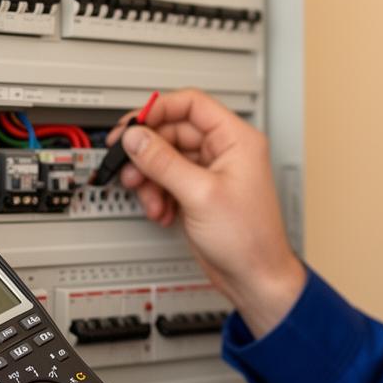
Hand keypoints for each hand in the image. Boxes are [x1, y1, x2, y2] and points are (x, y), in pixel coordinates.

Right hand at [113, 88, 306, 336]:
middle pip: (172, 133)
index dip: (158, 110)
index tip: (133, 126)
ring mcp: (210, 174)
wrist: (255, 278)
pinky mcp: (198, 194)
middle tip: (126, 166)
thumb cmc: (249, 239)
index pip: (191, 105)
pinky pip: (167, 181)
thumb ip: (163, 162)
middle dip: (147, 153)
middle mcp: (223, 152)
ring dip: (149, 179)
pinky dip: (157, 195)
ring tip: (148, 197)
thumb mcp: (200, 194)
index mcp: (236, 140)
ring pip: (165, 159)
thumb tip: (136, 138)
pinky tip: (160, 212)